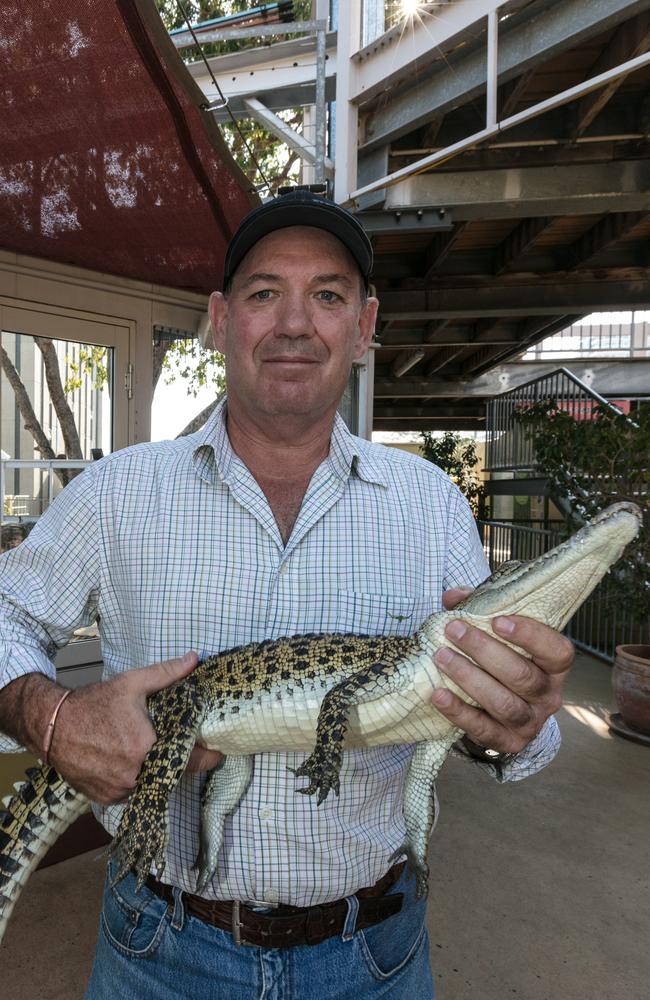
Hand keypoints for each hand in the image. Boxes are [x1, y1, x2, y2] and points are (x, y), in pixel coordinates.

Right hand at [50, 652, 221, 803]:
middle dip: (177, 760)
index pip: (193, 762)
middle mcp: (135, 774)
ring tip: (147, 751)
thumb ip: (167, 673)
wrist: (53, 726)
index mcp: (147, 747)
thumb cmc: (93, 704)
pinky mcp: (106, 798)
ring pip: (151, 784)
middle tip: (179, 745)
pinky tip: (127, 761)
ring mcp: (119, 789)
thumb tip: (194, 658)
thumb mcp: (132, 684)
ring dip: (154, 770)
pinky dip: (134, 779)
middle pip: (171, 773)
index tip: (218, 753)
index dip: (208, 757)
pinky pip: (131, 792)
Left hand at [430, 588, 573, 753]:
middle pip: (521, 675)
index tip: (497, 621)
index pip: (557, 651)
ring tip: (441, 656)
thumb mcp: (499, 635)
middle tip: (454, 630)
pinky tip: (438, 694)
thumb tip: (453, 597)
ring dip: (469, 677)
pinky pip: (483, 728)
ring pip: (503, 702)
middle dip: (484, 650)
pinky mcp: (508, 742)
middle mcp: (548, 696)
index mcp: (554, 667)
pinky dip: (458, 711)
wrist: (506, 714)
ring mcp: (530, 722)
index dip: (529, 635)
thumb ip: (480, 611)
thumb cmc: (503, 662)